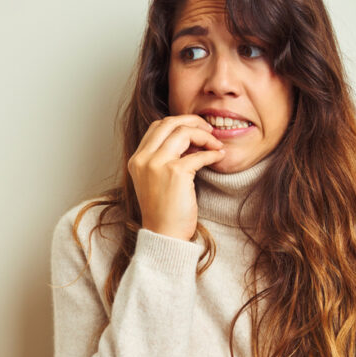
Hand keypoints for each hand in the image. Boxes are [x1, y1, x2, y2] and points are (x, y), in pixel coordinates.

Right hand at [127, 115, 224, 240]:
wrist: (164, 235)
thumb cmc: (164, 212)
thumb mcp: (154, 180)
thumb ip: (163, 158)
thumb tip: (189, 139)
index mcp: (137, 159)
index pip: (157, 127)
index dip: (179, 124)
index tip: (195, 131)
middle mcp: (144, 159)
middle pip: (169, 123)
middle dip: (192, 121)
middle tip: (208, 129)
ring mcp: (157, 164)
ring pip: (184, 132)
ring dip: (205, 135)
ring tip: (216, 144)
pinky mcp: (175, 173)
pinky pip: (199, 154)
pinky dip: (213, 153)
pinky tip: (219, 156)